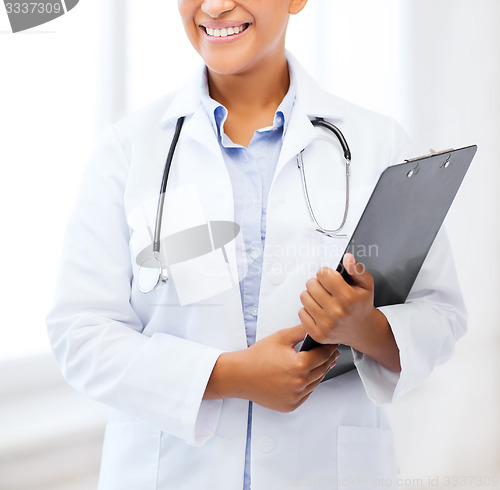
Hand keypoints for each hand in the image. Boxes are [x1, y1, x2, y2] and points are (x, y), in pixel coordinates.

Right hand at [204, 325, 338, 411]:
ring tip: (318, 362)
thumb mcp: (280, 337)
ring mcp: (295, 397)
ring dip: (319, 372)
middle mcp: (299, 384)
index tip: (333, 343)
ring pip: (316, 383)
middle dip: (327, 359)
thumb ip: (300, 331)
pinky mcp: (291, 405)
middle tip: (331, 352)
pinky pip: (306, 394)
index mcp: (299, 365)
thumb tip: (314, 326)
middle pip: (323, 369)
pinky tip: (305, 376)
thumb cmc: (257, 357)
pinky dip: (308, 385)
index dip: (330, 347)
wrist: (240, 375)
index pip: (324, 355)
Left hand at [298, 253, 400, 371]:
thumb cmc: (362, 305)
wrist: (363, 330)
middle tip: (325, 288)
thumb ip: (357, 269)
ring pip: (304, 297)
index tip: (329, 277)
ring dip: (311, 295)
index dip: (325, 272)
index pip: (323, 274)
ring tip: (322, 298)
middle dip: (317, 283)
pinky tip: (319, 310)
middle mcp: (337, 312)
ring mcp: (326, 325)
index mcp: (349, 298)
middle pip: (311, 284)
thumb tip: (347, 257)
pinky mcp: (318, 334)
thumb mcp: (366, 284)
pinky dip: (308, 309)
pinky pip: (301, 312)